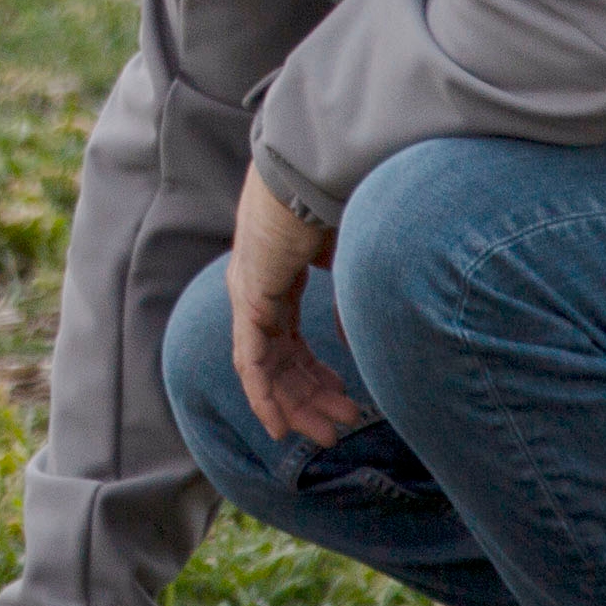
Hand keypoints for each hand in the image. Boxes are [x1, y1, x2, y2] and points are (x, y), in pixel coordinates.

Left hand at [229, 167, 367, 444]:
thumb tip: (355, 334)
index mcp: (277, 277)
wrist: (317, 171)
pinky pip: (251, 361)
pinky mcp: (249, 300)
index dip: (314, 375)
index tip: (342, 400)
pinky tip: (279, 425)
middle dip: (309, 398)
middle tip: (338, 428)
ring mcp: (249, 296)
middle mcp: (257, 290)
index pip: (290, 339)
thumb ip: (349, 296)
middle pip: (278, 360)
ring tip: (324, 434)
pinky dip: (263, 395)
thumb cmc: (336, 199)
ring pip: (264, 368)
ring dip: (294, 405)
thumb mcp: (349, 256)